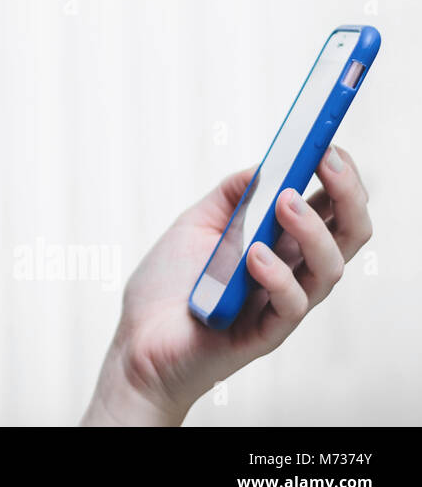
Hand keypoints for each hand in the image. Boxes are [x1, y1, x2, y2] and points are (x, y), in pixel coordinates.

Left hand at [81, 145, 371, 425]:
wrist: (138, 344)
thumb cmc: (167, 286)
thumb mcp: (195, 224)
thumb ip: (231, 195)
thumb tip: (265, 166)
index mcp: (280, 242)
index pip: (330, 208)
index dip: (339, 175)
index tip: (327, 142)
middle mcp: (291, 270)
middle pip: (348, 234)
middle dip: (347, 193)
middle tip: (326, 160)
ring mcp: (281, 303)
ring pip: (329, 268)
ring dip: (312, 229)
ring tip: (284, 203)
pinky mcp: (265, 334)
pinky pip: (291, 306)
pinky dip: (277, 275)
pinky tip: (253, 255)